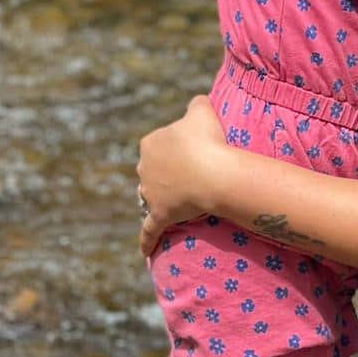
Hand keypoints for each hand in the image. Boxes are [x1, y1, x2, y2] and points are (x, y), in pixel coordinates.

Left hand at [138, 96, 227, 256]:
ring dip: (160, 199)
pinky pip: (149, 230)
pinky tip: (144, 254)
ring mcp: (150, 194)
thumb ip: (196, 103)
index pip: (159, 142)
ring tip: (180, 202)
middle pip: (154, 170)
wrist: (214, 174)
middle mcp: (144, 168)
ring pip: (151, 197)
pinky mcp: (159, 215)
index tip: (196, 149)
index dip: (178, 146)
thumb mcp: (202, 110)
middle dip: (168, 172)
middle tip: (193, 174)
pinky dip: (147, 241)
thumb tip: (196, 102)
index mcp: (150, 143)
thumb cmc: (208, 141)